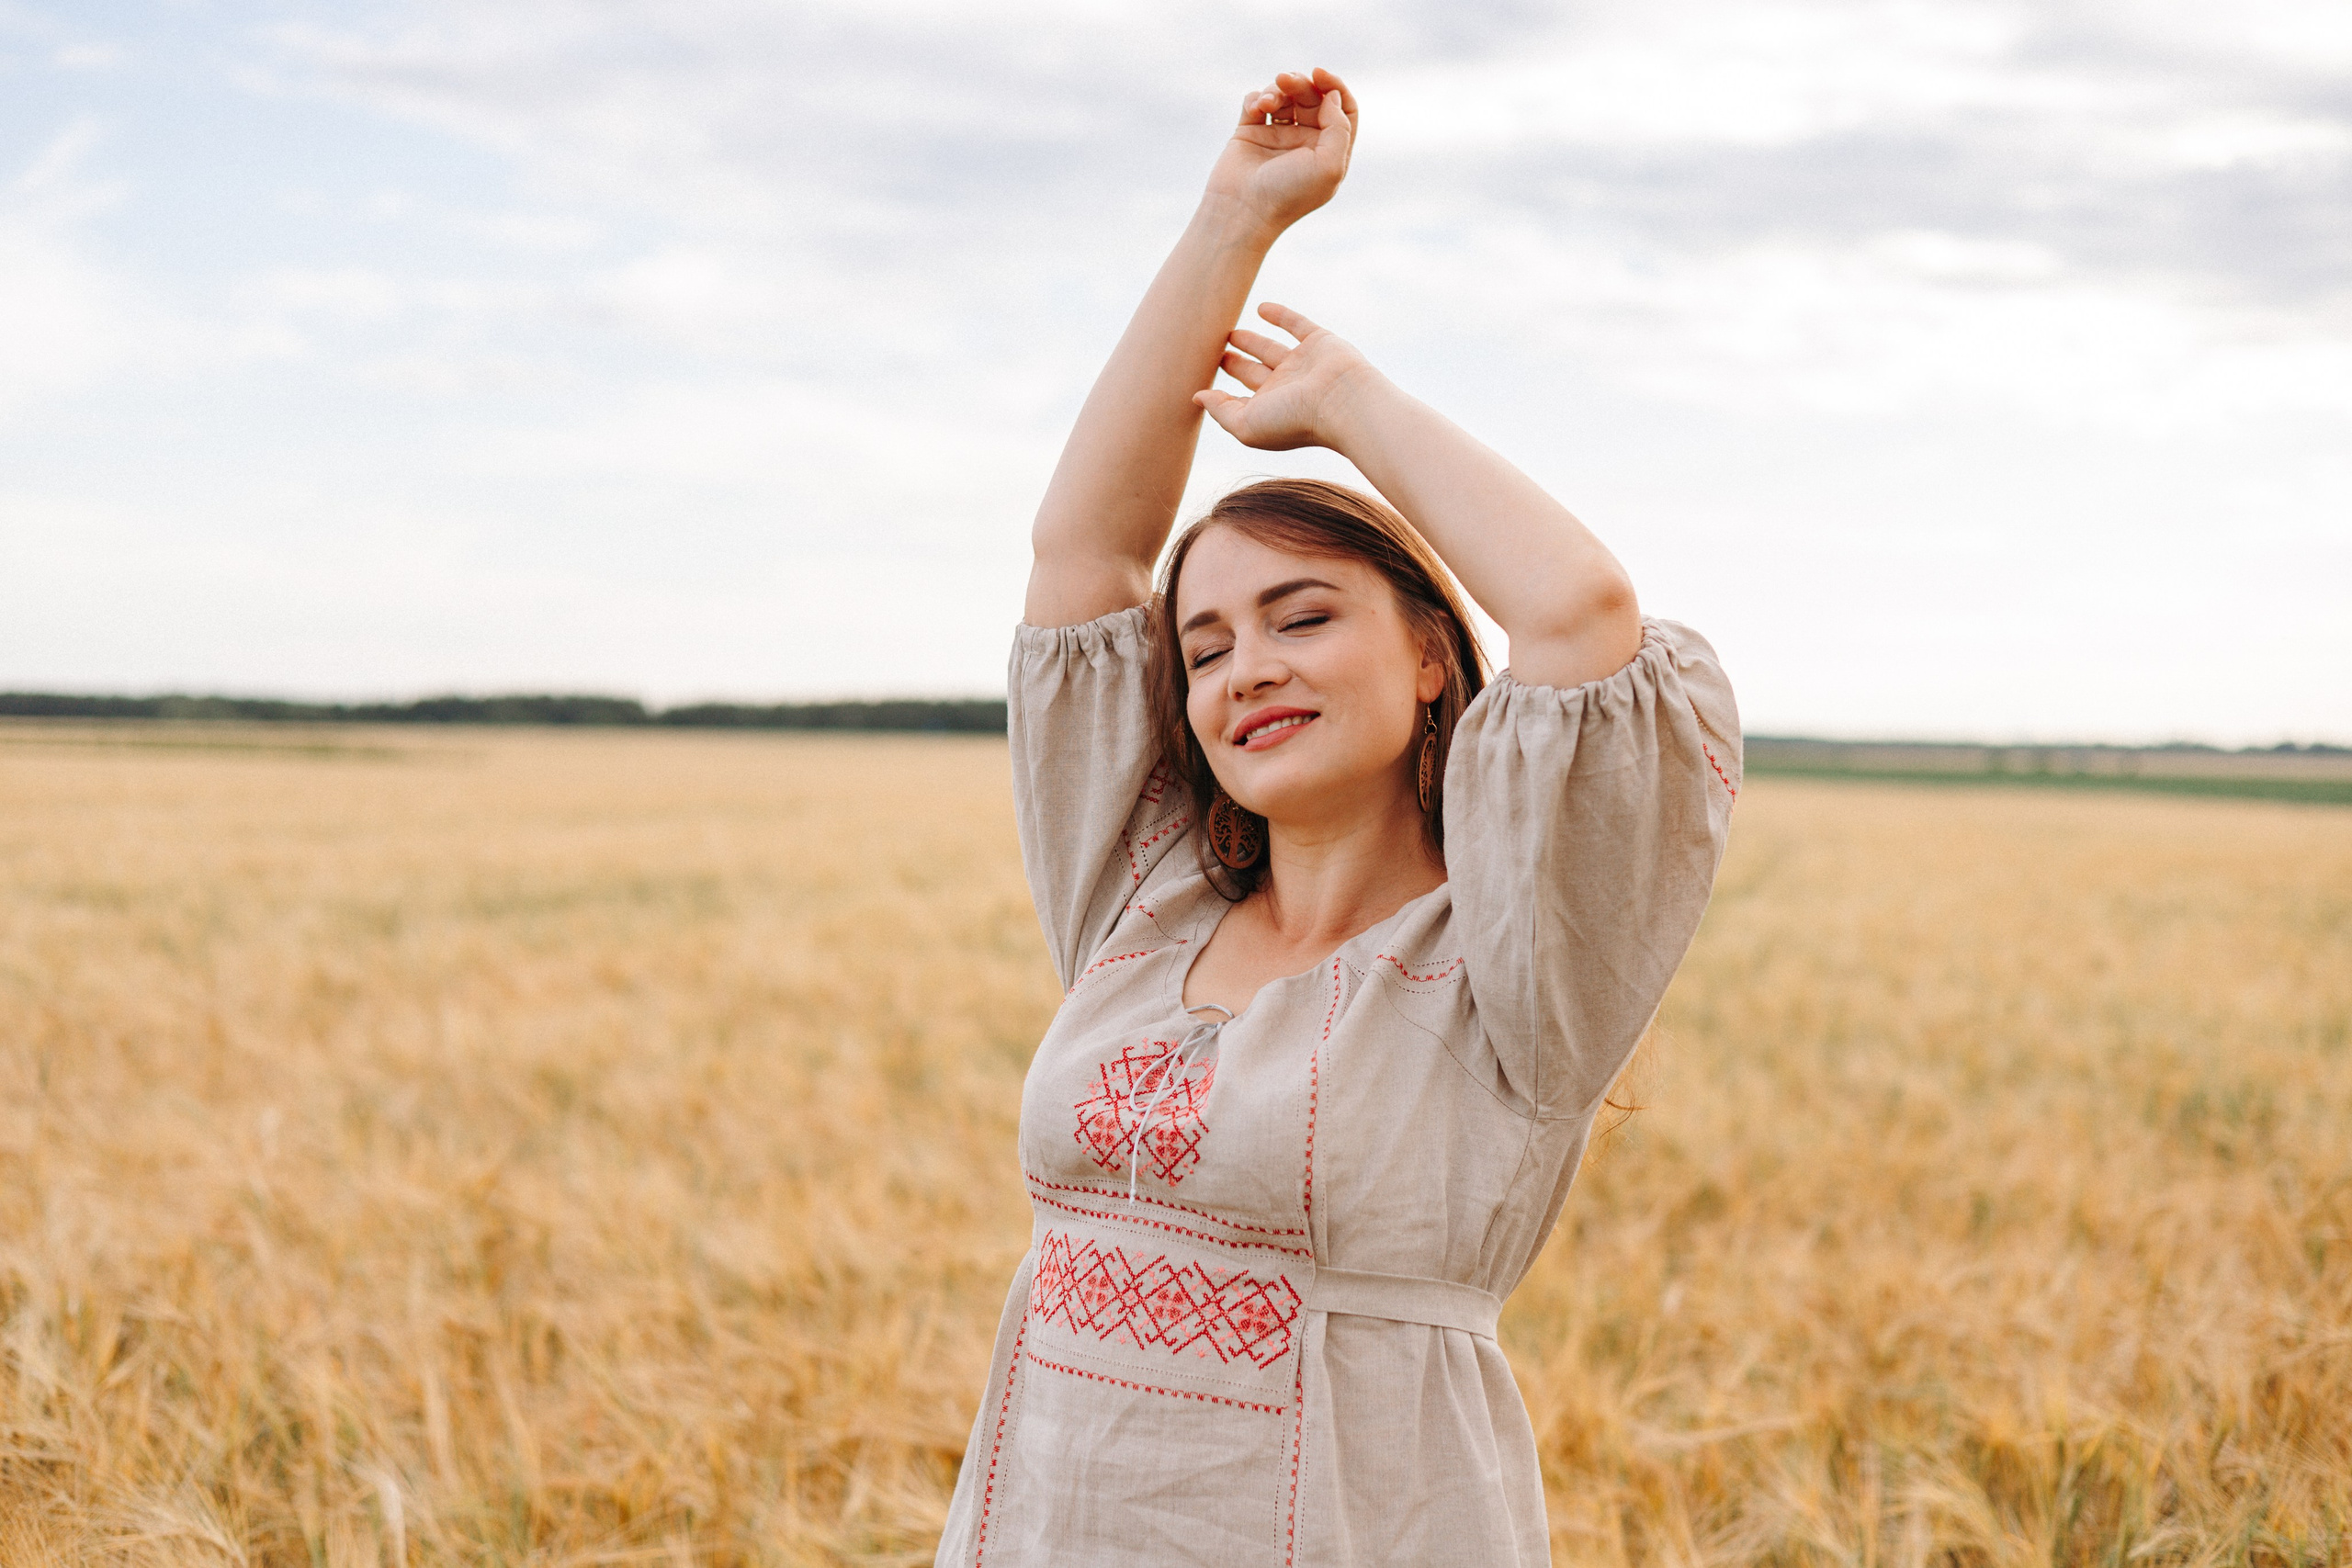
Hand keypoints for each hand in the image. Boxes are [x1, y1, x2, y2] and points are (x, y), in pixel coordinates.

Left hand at [1194, 303, 1380, 452]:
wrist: (1342, 402)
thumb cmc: (1293, 419)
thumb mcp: (1246, 424)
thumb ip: (1220, 410)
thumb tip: (1197, 397)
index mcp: (1269, 411)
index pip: (1240, 401)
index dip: (1221, 393)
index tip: (1199, 380)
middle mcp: (1286, 389)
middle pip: (1253, 373)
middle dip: (1235, 364)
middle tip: (1213, 352)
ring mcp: (1303, 364)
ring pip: (1271, 349)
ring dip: (1251, 341)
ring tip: (1229, 332)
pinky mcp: (1319, 342)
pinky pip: (1297, 325)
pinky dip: (1281, 315)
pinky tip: (1261, 308)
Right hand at [1202, 69, 1357, 238]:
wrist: (1241, 212)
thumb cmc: (1288, 194)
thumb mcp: (1329, 165)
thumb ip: (1340, 127)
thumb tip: (1332, 96)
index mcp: (1328, 151)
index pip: (1342, 109)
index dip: (1335, 87)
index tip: (1319, 75)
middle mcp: (1304, 143)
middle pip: (1312, 97)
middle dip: (1301, 83)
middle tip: (1286, 81)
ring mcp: (1276, 137)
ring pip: (1285, 96)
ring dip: (1278, 88)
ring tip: (1268, 103)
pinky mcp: (1249, 133)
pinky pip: (1256, 101)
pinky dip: (1256, 97)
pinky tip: (1256, 109)